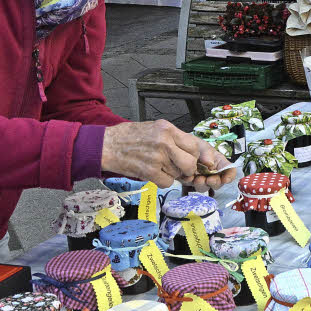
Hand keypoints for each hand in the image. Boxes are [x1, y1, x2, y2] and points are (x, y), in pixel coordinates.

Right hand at [101, 121, 233, 190]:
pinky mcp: (149, 171)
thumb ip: (174, 138)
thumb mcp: (154, 128)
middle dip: (189, 169)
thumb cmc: (129, 137)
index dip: (201, 156)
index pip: (195, 144)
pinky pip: (167, 182)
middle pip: (191, 161)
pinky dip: (163, 180)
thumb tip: (194, 152)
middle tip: (181, 168)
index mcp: (167, 129)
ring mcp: (157, 157)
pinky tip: (153, 172)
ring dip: (173, 174)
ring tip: (159, 166)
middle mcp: (164, 141)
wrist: (105, 145)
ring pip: (179, 173)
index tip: (204, 162)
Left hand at [188, 138, 238, 191]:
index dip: (230, 176)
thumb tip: (210, 164)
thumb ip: (207, 153)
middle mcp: (212, 173)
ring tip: (198, 179)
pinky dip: (190, 183)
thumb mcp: (202, 146)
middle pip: (219, 183)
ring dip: (203, 185)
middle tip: (210, 180)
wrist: (177, 147)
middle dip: (215, 183)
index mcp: (219, 163)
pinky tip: (188, 177)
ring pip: (205, 187)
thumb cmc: (193, 145)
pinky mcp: (190, 182)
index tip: (226, 179)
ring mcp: (201, 178)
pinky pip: (191, 186)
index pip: (230, 170)